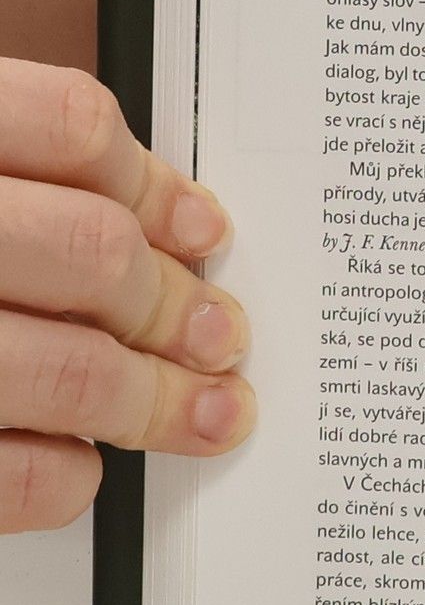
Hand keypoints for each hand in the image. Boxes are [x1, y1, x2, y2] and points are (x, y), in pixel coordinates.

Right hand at [0, 58, 253, 531]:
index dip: (155, 186)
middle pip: (90, 251)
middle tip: (222, 336)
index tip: (207, 231)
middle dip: (175, 304)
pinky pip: (13, 475)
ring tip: (207, 413)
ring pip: (66, 369)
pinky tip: (80, 468)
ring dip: (155, 402)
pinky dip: (65, 479)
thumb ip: (30, 181)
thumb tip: (168, 230)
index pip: (68, 125)